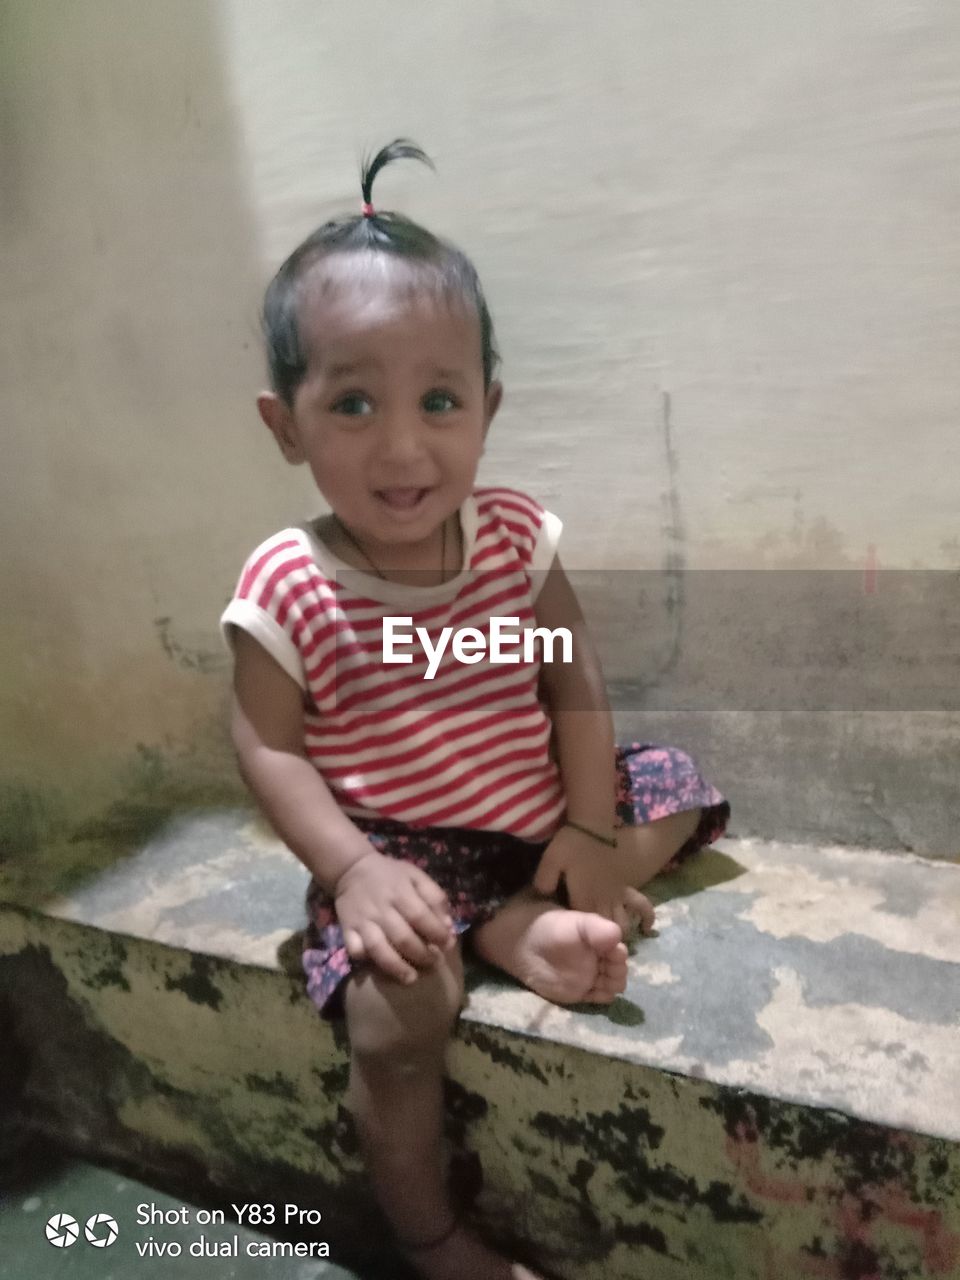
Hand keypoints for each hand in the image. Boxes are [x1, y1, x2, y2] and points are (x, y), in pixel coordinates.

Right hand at [334, 852, 456, 984]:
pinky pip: (355, 950)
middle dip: (422, 955)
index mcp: (400, 892)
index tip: (448, 945)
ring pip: (378, 948)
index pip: (420, 917)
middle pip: (402, 937)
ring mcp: (362, 921)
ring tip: (411, 978)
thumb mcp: (416, 876)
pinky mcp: (347, 930)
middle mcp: (381, 908)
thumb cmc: (391, 874)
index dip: (437, 934)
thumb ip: (435, 898)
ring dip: (396, 967)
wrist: (352, 869)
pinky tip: (380, 968)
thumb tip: (447, 926)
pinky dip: (366, 960)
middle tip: (435, 963)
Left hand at [532, 826, 654, 935]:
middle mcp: (603, 902)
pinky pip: (641, 905)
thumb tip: (542, 896)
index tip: (574, 947)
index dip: (580, 940)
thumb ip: (543, 881)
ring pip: (623, 924)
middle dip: (603, 944)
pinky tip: (648, 928)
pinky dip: (646, 917)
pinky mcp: (626, 886)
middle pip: (605, 930)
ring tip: (616, 944)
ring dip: (620, 935)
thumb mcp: (549, 861)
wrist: (595, 825)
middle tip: (596, 949)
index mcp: (583, 899)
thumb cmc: (572, 843)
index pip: (582, 928)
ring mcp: (617, 895)